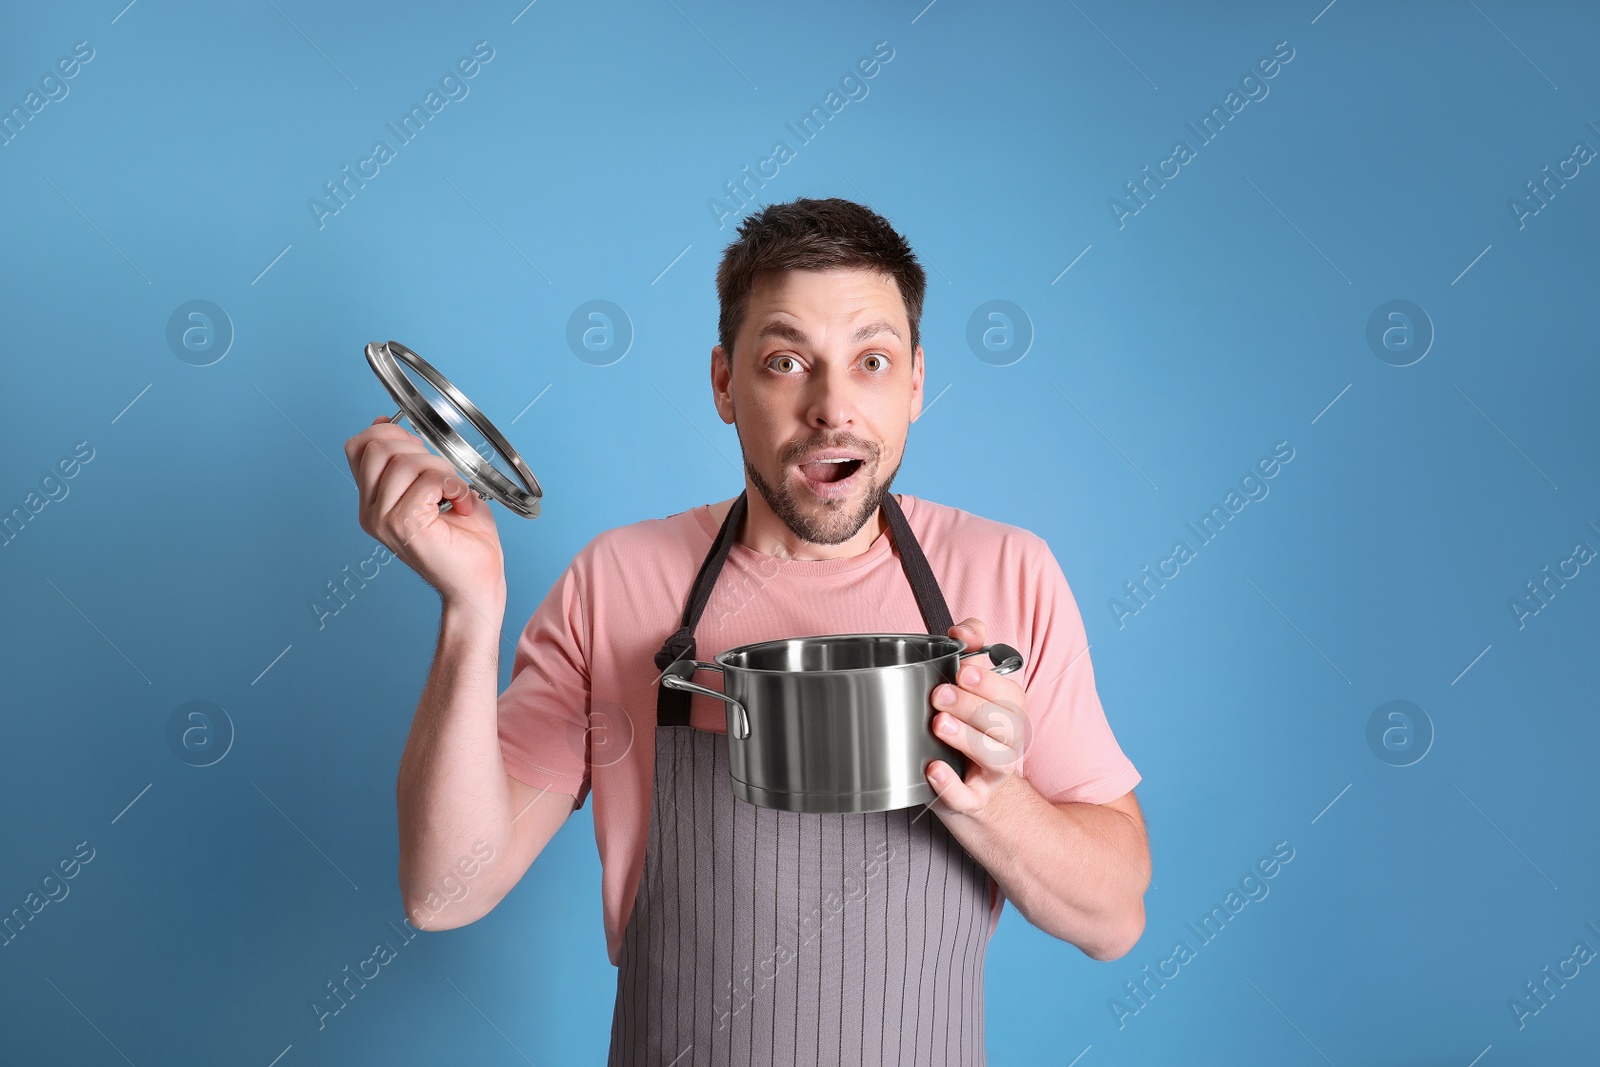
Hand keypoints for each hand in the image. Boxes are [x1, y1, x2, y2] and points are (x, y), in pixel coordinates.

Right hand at [344, 416, 505, 609]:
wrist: (478, 583)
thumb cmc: (465, 540)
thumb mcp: (435, 487)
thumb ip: (410, 460)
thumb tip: (385, 422)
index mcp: (373, 501)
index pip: (358, 446)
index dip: (391, 433)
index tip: (421, 450)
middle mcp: (370, 511)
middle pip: (376, 446)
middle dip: (418, 449)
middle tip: (443, 478)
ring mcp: (382, 519)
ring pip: (403, 461)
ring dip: (440, 469)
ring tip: (454, 493)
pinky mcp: (403, 525)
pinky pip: (426, 480)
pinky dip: (452, 484)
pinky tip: (460, 503)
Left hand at [924, 616, 1027, 818]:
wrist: (969, 785)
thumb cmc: (967, 724)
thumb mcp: (970, 685)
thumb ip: (971, 648)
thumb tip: (964, 630)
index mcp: (1010, 712)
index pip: (1012, 695)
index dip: (990, 683)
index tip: (962, 671)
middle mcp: (1008, 742)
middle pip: (1005, 724)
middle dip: (972, 707)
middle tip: (940, 694)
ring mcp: (992, 774)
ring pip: (994, 759)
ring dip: (967, 739)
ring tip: (938, 725)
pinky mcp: (972, 800)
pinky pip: (968, 798)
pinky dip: (952, 786)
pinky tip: (934, 770)